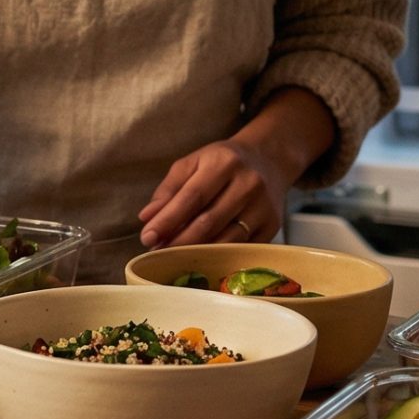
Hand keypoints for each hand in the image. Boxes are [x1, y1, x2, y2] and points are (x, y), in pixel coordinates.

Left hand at [136, 136, 295, 249]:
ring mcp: (263, 207)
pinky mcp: (272, 227)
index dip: (168, 220)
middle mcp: (248, 184)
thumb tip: (147, 218)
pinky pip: (240, 248)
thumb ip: (169, 189)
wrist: (268, 160)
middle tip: (157, 251)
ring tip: (173, 256)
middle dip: (178, 241)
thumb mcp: (193, 163)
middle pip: (208, 222)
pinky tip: (200, 259)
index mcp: (224, 163)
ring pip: (225, 240)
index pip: (192, 197)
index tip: (147, 237)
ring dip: (196, 253)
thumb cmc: (223, 163)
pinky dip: (217, 257)